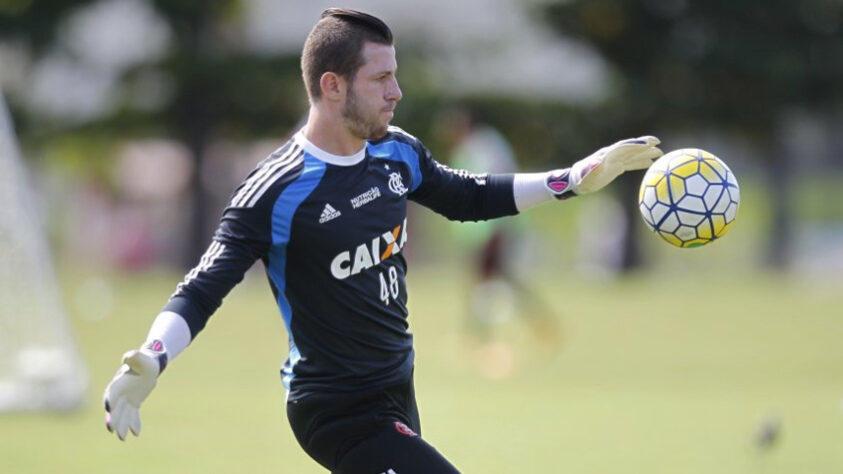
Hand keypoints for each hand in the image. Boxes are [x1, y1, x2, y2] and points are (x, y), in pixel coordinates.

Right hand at [103, 343, 165, 440]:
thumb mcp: (140, 358)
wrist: (148, 365)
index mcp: (119, 382)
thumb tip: (129, 356)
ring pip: (123, 415)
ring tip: (122, 438)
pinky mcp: (134, 403)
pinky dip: (134, 423)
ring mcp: (126, 399)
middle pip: (115, 408)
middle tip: (112, 429)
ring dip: (122, 426)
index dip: (110, 400)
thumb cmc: (144, 361)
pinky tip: (136, 433)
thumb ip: (133, 357)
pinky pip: (133, 415)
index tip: (109, 408)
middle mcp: (120, 393)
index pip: (112, 393)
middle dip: (113, 419)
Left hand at [546, 136, 662, 197]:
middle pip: (630, 148)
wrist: (575, 181)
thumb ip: (590, 169)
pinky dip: (641, 163)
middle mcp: (612, 155)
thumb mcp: (584, 175)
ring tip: (660, 153)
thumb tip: (597, 163)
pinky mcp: (616, 167)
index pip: (623, 147)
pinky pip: (631, 164)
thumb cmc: (580, 179)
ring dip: (646, 153)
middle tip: (658, 142)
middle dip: (644, 144)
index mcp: (606, 155)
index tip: (647, 142)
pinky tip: (651, 164)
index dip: (635, 144)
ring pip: (633, 155)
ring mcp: (614, 160)